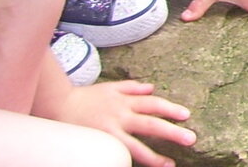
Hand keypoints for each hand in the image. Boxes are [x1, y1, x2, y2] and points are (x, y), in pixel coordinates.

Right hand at [53, 80, 194, 166]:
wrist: (56, 105)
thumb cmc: (84, 98)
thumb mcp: (110, 87)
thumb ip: (131, 87)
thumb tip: (151, 88)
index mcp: (125, 100)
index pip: (153, 104)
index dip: (170, 109)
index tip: (186, 115)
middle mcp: (120, 115)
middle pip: (150, 123)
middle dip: (171, 131)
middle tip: (191, 139)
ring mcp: (109, 131)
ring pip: (135, 145)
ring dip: (153, 156)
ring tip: (169, 165)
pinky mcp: (99, 143)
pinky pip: (118, 154)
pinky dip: (129, 161)